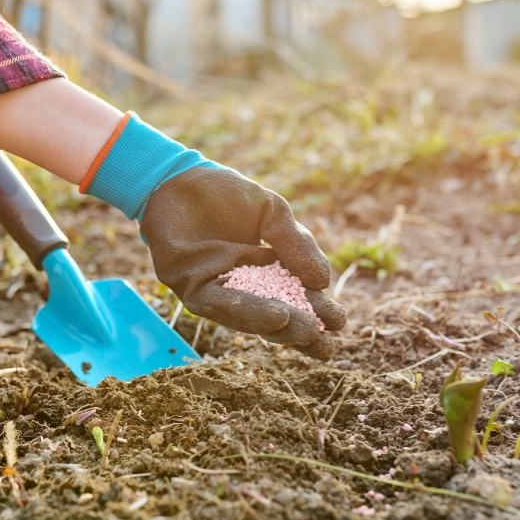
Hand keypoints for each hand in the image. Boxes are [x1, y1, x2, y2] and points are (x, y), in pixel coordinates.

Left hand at [140, 167, 346, 359]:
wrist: (180, 177)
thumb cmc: (227, 195)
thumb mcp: (273, 214)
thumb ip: (296, 244)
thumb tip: (322, 281)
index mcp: (266, 273)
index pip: (295, 300)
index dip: (317, 313)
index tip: (340, 322)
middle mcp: (241, 289)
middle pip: (273, 319)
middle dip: (301, 332)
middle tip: (326, 342)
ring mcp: (216, 291)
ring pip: (248, 317)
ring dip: (278, 326)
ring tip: (305, 329)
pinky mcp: (189, 287)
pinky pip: (219, 303)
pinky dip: (247, 310)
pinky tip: (275, 315)